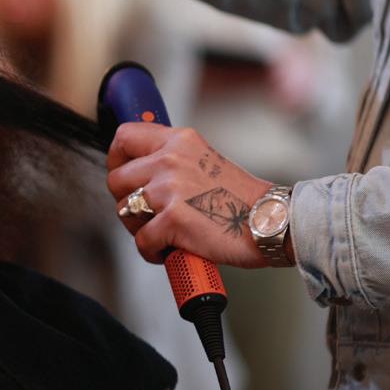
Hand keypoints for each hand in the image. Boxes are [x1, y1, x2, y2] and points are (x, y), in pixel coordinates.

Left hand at [106, 123, 271, 268]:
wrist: (273, 221)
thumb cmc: (243, 199)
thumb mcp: (206, 160)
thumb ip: (175, 160)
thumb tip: (144, 173)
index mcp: (179, 140)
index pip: (125, 136)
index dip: (116, 159)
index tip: (124, 177)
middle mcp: (170, 159)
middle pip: (116, 179)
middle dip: (125, 202)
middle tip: (144, 216)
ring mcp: (170, 189)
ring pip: (124, 210)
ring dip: (137, 228)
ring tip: (159, 234)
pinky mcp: (173, 220)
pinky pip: (141, 240)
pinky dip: (151, 252)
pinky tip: (168, 252)